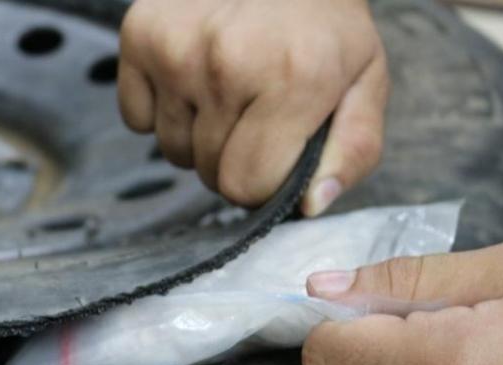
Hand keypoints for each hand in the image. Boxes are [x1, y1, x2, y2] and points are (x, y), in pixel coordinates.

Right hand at [117, 0, 388, 214]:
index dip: (263, 180)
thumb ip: (353, 150)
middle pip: (208, 172)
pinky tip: (192, 76)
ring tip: (226, 89)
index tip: (277, 151)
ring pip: (172, 150)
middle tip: (254, 113)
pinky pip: (137, 118)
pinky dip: (160, 109)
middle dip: (232, 158)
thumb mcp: (365, 80)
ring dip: (197, 135)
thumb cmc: (322, 23)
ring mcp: (176, 47)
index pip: (246, 186)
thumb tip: (310, 204)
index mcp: (292, 78)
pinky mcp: (140, 33)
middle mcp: (227, 61)